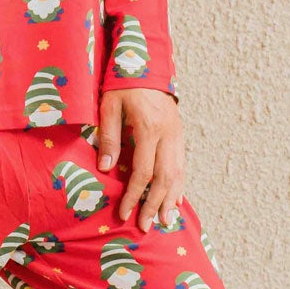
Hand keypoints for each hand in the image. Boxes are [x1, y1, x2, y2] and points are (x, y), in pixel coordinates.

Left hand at [95, 88, 184, 230]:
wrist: (147, 62)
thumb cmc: (124, 83)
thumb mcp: (109, 106)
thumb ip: (109, 136)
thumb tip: (106, 168)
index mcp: (149, 128)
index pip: (143, 171)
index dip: (134, 195)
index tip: (124, 213)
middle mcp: (168, 134)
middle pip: (165, 178)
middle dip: (155, 204)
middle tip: (147, 226)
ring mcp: (177, 134)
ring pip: (179, 173)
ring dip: (171, 199)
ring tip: (166, 220)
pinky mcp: (180, 133)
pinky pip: (182, 164)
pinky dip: (180, 184)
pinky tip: (176, 199)